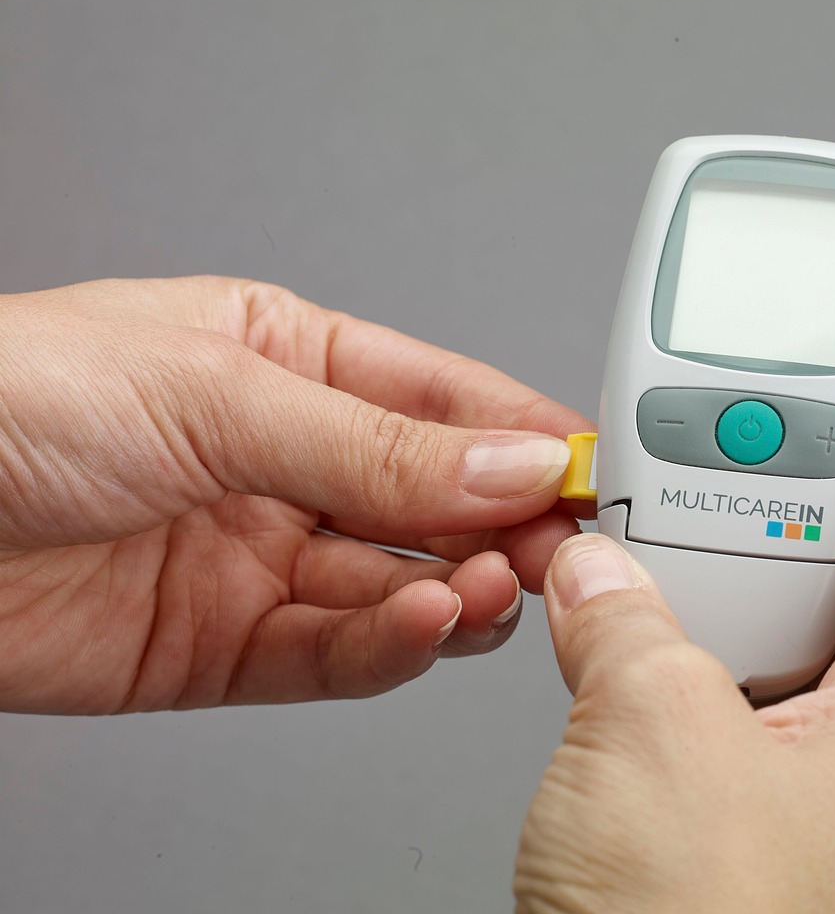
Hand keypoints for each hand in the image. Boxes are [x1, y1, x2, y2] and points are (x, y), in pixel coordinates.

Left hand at [0, 277, 592, 713]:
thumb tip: (513, 462)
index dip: (523, 435)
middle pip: (436, 500)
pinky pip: (335, 653)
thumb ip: (376, 446)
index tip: (594, 470)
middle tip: (566, 547)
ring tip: (487, 587)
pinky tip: (423, 623)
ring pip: (399, 583)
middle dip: (507, 524)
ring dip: (456, 589)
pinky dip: (389, 646)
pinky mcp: (227, 647)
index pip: (443, 401)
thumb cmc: (7, 399)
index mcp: (292, 363)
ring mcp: (262, 557)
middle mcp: (288, 463)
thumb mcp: (216, 392)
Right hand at [516, 339, 834, 913]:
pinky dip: (678, 638)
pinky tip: (632, 614)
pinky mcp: (743, 811)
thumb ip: (625, 621)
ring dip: (722, 569)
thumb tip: (594, 572)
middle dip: (810, 488)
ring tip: (671, 508)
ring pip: (778, 630)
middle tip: (768, 417)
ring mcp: (809, 781)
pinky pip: (722, 686)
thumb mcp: (653, 733)